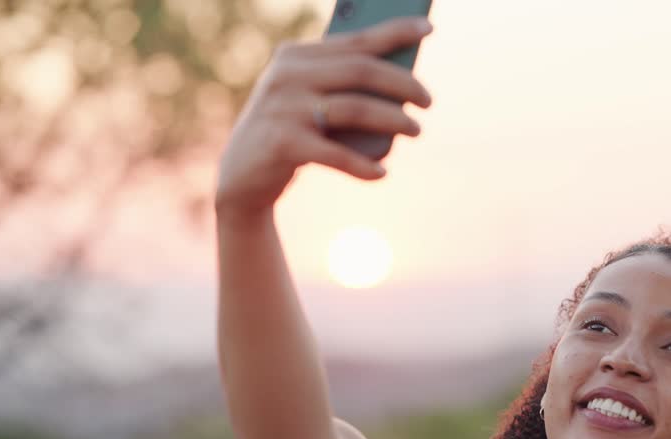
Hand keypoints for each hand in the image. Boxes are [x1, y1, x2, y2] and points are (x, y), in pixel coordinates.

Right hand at [215, 17, 433, 217]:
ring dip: (395, 121)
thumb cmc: (289, 133)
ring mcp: (284, 108)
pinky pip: (337, 154)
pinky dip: (364, 166)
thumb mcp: (307, 100)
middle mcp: (286, 75)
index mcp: (294, 56)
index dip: (395, 31)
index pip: (354, 40)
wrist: (241, 178)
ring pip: (356, 109)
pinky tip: (381, 174)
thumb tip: (404, 80)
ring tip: (417, 131)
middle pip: (361, 71)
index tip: (428, 27)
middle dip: (404, 83)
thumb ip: (341, 85)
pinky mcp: (283, 144)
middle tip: (429, 101)